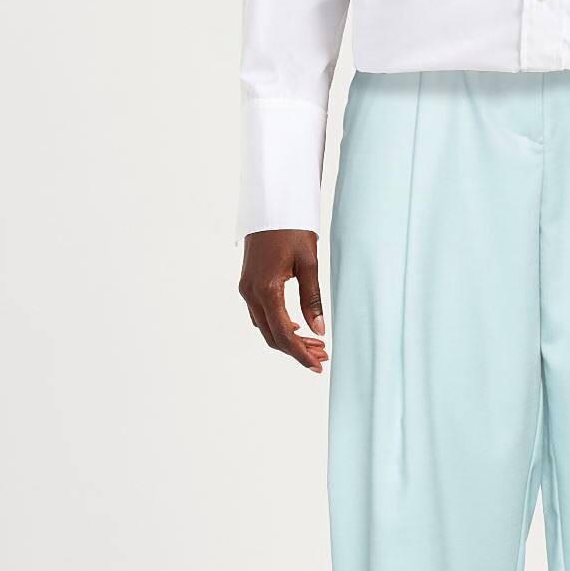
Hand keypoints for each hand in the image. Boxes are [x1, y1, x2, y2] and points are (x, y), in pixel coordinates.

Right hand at [239, 229, 327, 373]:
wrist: (271, 206)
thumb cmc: (292, 230)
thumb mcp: (309, 263)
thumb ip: (313, 299)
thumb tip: (319, 330)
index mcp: (266, 289)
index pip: (283, 333)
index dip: (300, 353)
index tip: (317, 365)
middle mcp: (251, 293)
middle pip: (272, 335)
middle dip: (297, 350)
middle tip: (322, 357)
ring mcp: (246, 289)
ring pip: (265, 327)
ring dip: (288, 339)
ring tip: (315, 344)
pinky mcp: (248, 284)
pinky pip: (261, 314)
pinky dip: (278, 326)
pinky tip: (297, 327)